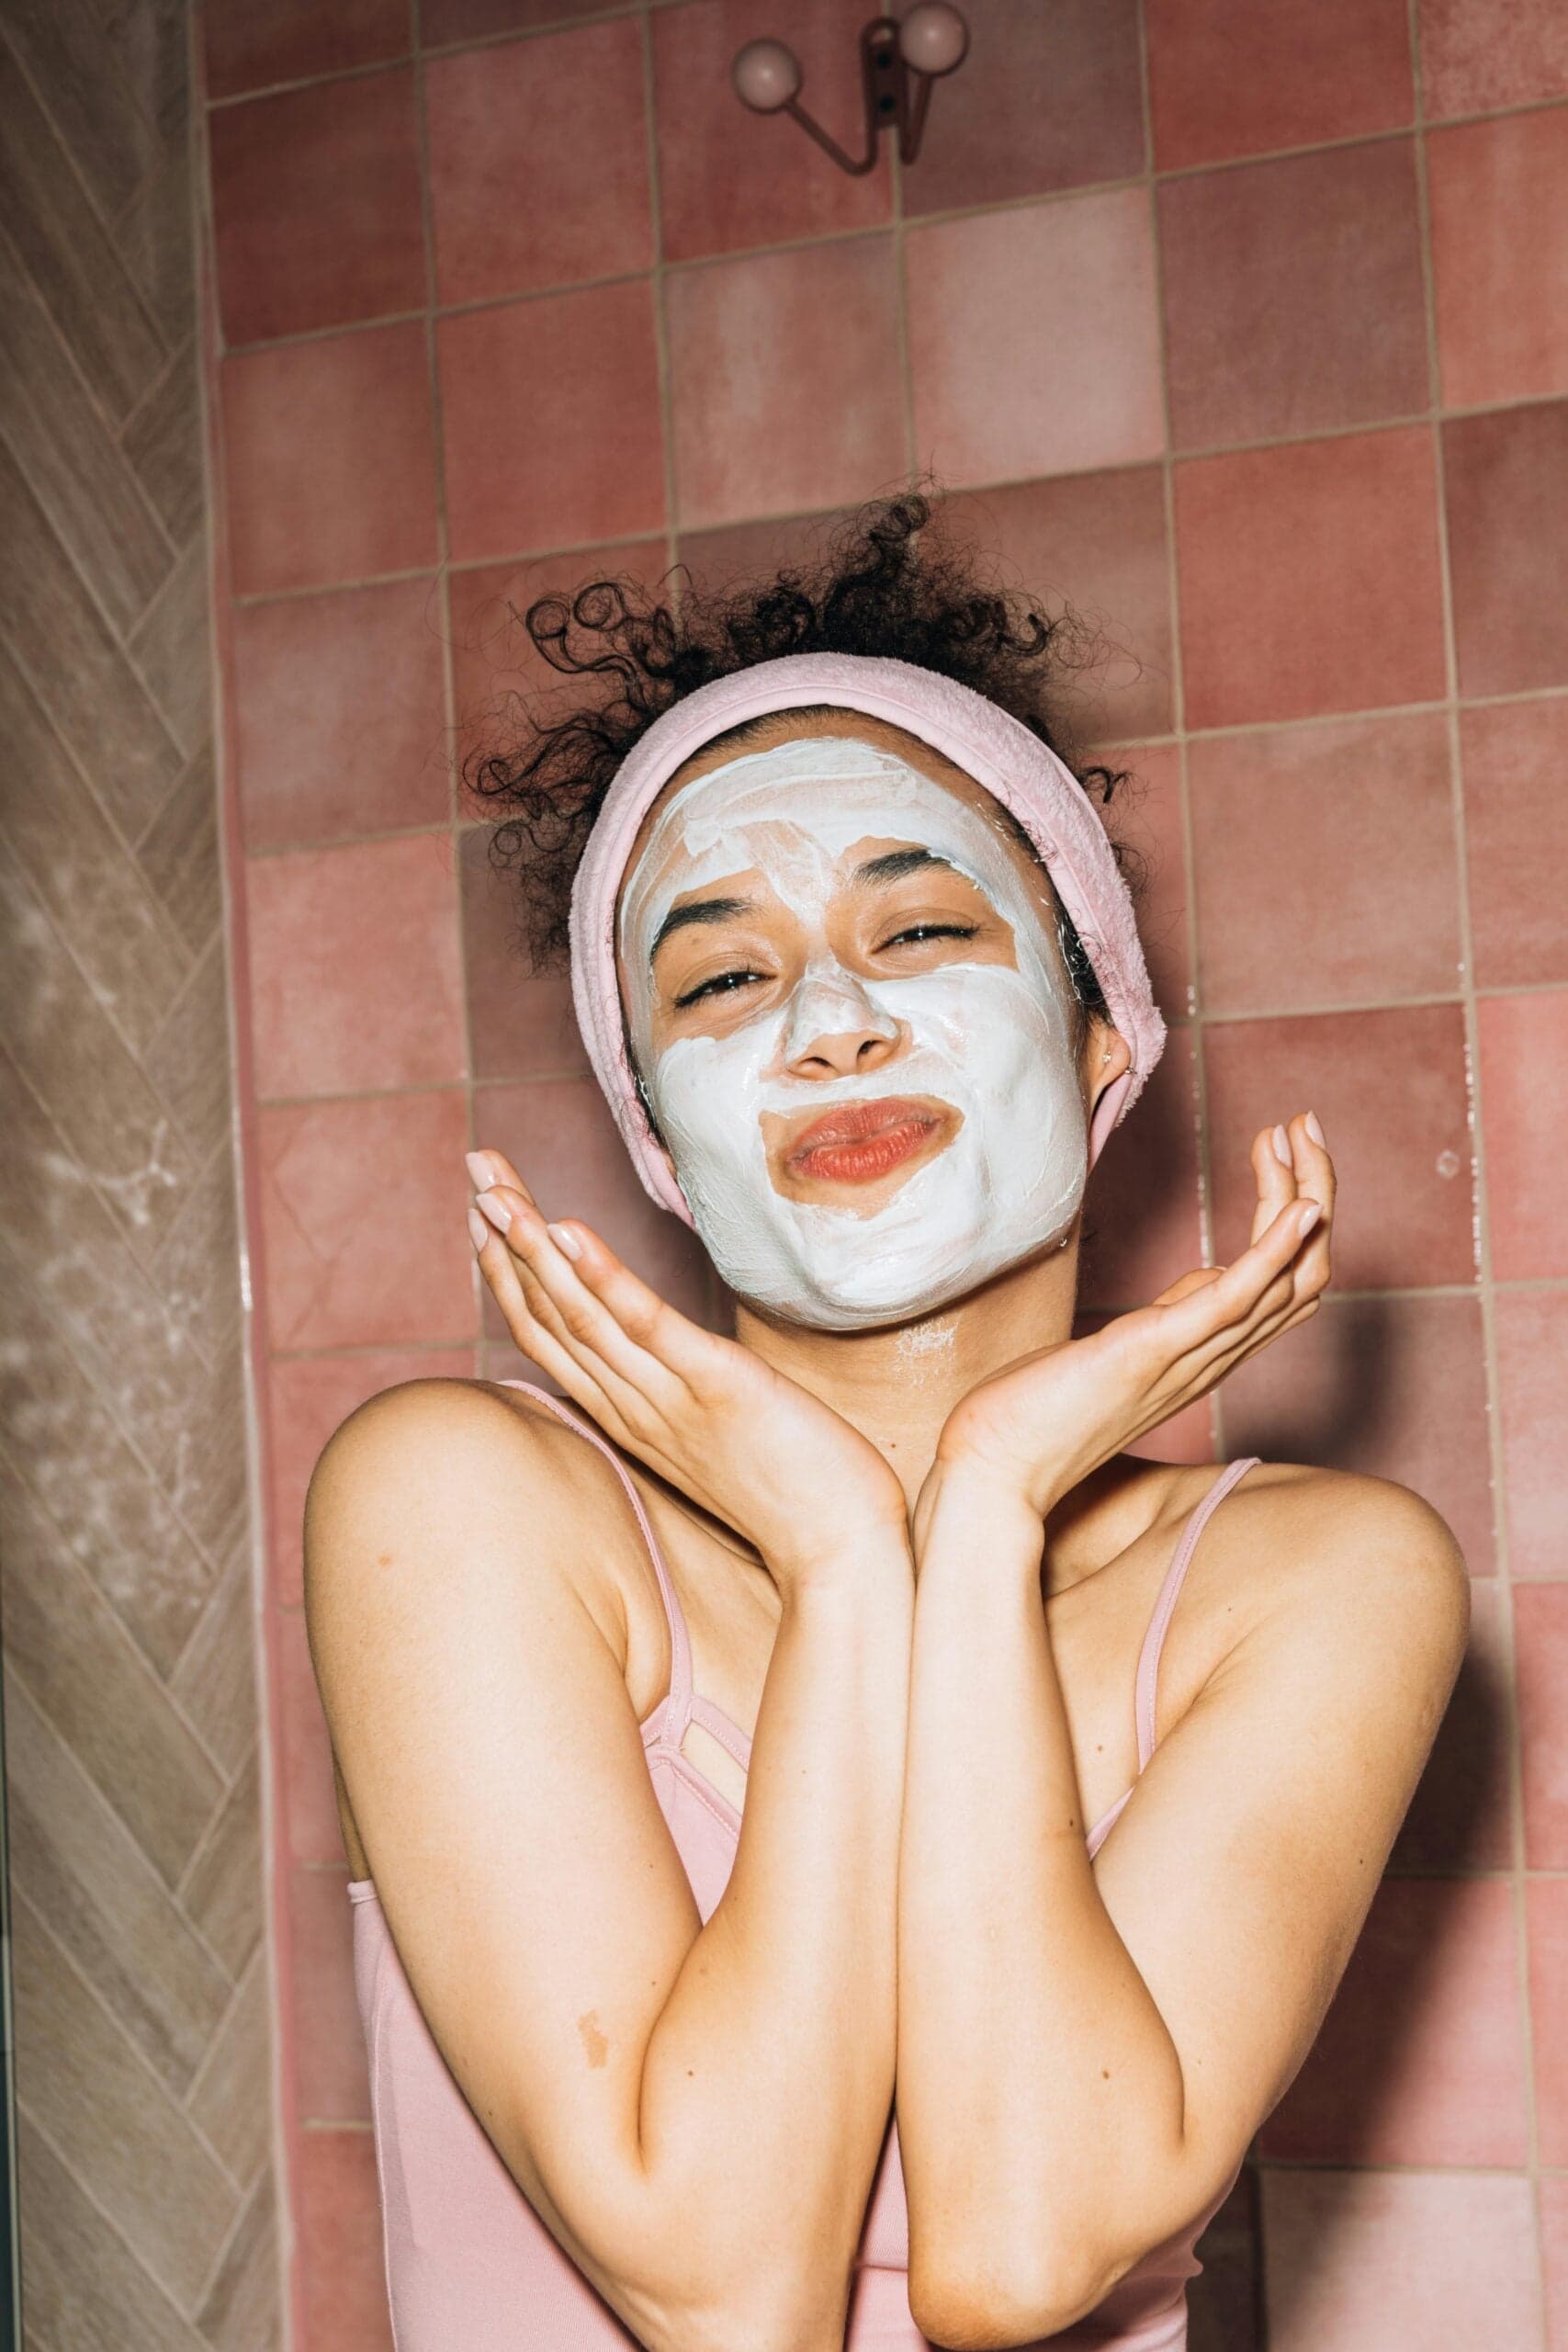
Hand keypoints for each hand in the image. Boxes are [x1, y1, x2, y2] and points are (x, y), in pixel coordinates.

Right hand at [465, 1150, 909, 1594]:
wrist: (841, 1552)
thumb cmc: (792, 1490)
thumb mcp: (713, 1434)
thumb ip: (674, 1391)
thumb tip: (658, 1352)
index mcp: (627, 1416)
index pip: (549, 1334)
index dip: (511, 1269)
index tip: (487, 1210)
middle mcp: (633, 1408)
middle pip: (549, 1313)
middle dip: (505, 1237)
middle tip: (474, 1167)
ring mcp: (669, 1401)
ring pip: (581, 1317)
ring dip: (532, 1248)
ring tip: (496, 1190)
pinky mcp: (716, 1389)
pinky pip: (647, 1327)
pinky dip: (602, 1276)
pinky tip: (567, 1230)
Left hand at [924, 1114, 1334, 1521]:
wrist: (993, 1472)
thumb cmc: (1039, 1413)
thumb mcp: (1122, 1351)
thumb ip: (1173, 1319)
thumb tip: (1208, 1277)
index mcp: (1208, 1357)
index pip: (1290, 1285)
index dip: (1302, 1216)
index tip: (1286, 1150)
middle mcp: (1214, 1361)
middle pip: (1306, 1275)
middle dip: (1317, 1190)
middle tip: (1306, 1123)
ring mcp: (1188, 1360)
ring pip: (1287, 1282)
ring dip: (1303, 1199)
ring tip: (1298, 1134)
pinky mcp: (1153, 1353)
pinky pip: (1235, 1303)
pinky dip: (1274, 1253)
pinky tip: (1299, 1208)